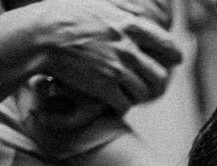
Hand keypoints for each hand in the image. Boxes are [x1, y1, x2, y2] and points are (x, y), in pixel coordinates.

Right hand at [12, 0, 182, 110]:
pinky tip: (116, 102)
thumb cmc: (65, 16)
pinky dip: (122, 105)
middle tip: (151, 85)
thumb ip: (124, 11)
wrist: (40, 37)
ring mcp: (117, 69)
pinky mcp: (104, 87)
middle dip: (157, 82)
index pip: (167, 44)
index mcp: (130, 25)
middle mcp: (128, 48)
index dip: (174, 55)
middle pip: (160, 74)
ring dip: (138, 95)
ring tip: (130, 94)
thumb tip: (141, 12)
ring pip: (145, 92)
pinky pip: (126, 104)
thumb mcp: (100, 4)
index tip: (176, 60)